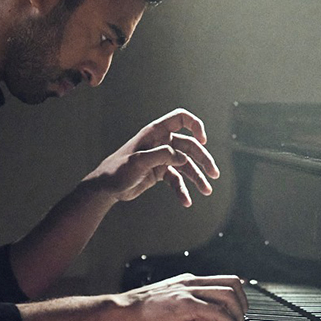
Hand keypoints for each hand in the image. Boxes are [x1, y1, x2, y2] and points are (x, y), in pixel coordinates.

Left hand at [84, 108, 219, 207]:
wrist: (105, 187)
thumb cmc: (117, 170)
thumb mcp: (138, 161)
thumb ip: (161, 156)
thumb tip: (182, 157)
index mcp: (155, 133)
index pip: (180, 119)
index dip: (195, 125)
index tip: (203, 140)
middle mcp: (160, 143)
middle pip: (189, 146)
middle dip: (203, 160)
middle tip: (214, 175)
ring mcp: (161, 158)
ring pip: (186, 165)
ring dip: (197, 177)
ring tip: (206, 191)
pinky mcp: (159, 172)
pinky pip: (176, 180)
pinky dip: (182, 189)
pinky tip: (186, 201)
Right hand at [118, 273, 247, 320]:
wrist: (124, 310)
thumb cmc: (142, 311)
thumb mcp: (171, 305)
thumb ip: (192, 309)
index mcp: (187, 281)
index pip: (224, 280)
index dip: (239, 296)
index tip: (241, 312)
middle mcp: (191, 282)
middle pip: (232, 285)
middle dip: (243, 307)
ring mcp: (188, 291)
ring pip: (229, 296)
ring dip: (239, 317)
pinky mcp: (185, 304)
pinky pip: (218, 313)